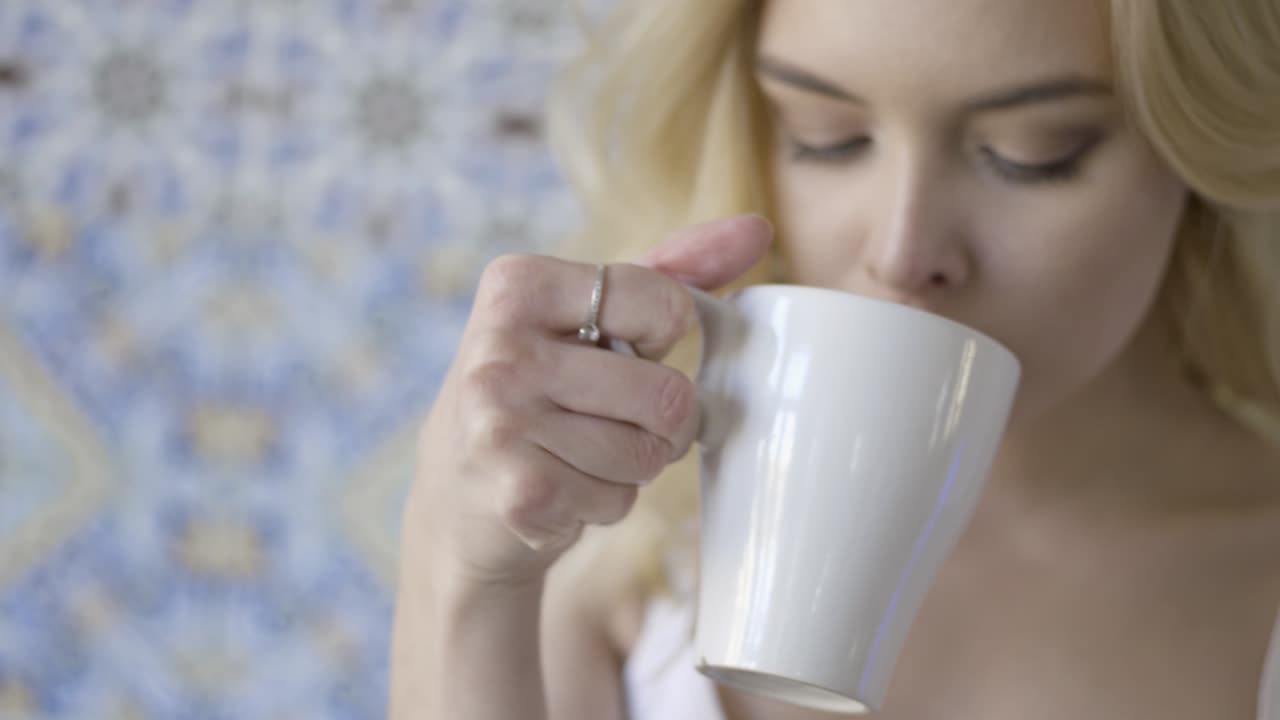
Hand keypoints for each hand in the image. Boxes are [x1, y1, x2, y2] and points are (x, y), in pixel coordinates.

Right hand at [410, 214, 772, 588]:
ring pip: (649, 452)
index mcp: (518, 285)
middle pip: (667, 392)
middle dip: (659, 419)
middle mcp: (500, 349)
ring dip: (632, 465)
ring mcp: (503, 423)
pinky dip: (605, 502)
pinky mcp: (520, 493)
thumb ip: (670, 270)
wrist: (457, 498)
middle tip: (606, 418)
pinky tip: (560, 488)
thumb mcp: (588, 318)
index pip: (665, 304)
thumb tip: (757, 230)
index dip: (662, 338)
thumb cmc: (538, 393)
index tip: (616, 349)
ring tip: (576, 453)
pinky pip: (620, 499)